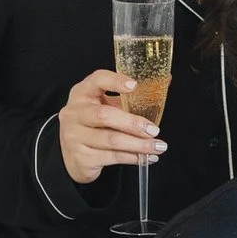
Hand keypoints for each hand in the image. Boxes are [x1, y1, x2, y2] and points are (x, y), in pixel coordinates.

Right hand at [58, 70, 168, 184]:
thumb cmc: (94, 126)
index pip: (96, 80)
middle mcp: (74, 113)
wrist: (70, 156)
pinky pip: (112, 157)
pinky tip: (146, 157)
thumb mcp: (107, 106)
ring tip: (158, 146)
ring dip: (139, 144)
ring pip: (111, 140)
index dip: (115, 81)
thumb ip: (130, 98)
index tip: (135, 85)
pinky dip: (133, 157)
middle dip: (133, 123)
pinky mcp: (81, 157)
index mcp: (82, 94)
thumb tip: (166, 82)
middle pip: (104, 115)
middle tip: (154, 130)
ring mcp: (75, 136)